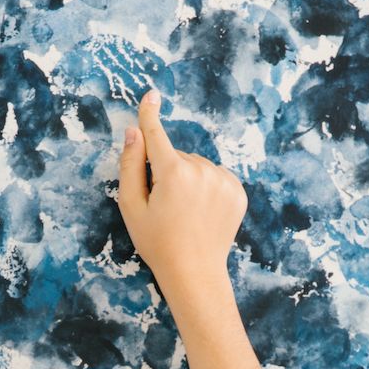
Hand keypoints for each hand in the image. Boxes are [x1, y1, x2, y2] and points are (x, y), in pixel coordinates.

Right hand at [116, 88, 247, 300]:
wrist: (195, 273)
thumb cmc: (157, 242)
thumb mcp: (131, 206)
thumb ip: (130, 165)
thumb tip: (134, 131)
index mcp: (173, 173)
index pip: (157, 135)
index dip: (150, 115)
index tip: (150, 96)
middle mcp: (202, 170)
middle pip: (176, 157)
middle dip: (167, 173)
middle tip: (165, 207)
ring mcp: (223, 180)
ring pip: (197, 167)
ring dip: (188, 180)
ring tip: (185, 213)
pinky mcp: (238, 191)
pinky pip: (215, 177)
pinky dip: (207, 188)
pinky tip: (202, 211)